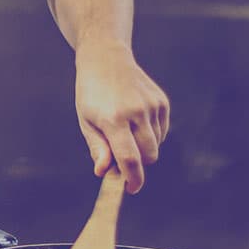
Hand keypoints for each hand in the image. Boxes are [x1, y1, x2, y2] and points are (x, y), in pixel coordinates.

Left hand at [74, 40, 168, 193]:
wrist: (105, 59)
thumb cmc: (92, 94)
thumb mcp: (86, 121)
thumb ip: (98, 148)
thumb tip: (104, 172)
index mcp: (113, 119)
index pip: (129, 159)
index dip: (133, 179)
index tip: (131, 189)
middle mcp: (136, 112)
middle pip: (148, 156)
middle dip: (138, 163)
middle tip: (121, 156)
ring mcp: (152, 105)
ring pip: (156, 145)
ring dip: (143, 147)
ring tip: (125, 130)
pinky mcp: (162, 101)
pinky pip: (162, 131)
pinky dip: (151, 134)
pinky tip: (136, 120)